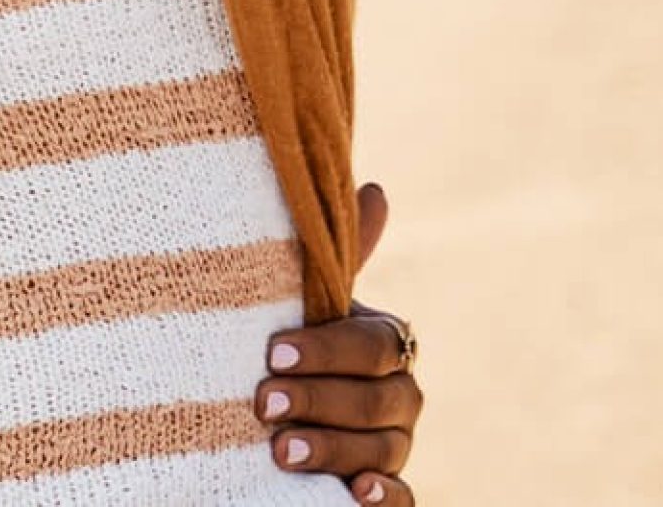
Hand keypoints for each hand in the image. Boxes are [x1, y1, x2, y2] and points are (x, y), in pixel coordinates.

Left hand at [257, 179, 424, 498]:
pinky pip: (404, 501)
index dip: (328, 349)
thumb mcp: (299, 303)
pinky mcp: (384, 493)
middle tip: (264, 404)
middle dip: (323, 399)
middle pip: (385, 399)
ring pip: (387, 450)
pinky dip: (385, 499)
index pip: (374, 344)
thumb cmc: (280, 349)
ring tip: (279, 451)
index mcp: (381, 345)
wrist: (258, 417)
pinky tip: (356, 493)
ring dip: (335, 449)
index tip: (272, 353)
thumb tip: (378, 188)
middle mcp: (397, 396)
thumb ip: (334, 258)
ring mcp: (394, 447)